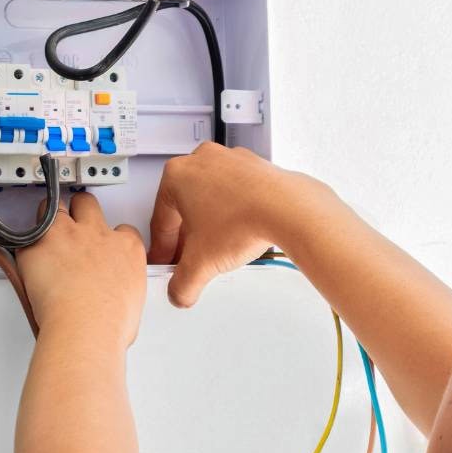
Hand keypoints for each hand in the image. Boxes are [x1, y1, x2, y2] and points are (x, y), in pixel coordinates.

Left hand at [15, 192, 147, 348]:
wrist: (86, 325)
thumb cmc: (109, 322)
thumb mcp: (131, 301)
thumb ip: (121, 287)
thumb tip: (112, 297)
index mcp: (127, 248)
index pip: (121, 229)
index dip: (107, 237)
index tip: (100, 247)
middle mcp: (98, 234)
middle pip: (88, 205)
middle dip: (79, 211)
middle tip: (70, 229)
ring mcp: (67, 234)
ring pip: (56, 206)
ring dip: (50, 216)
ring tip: (44, 233)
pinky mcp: (38, 243)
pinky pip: (26, 232)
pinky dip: (24, 241)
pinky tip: (24, 253)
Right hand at [148, 142, 346, 306]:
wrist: (290, 211)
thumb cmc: (245, 221)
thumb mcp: (200, 264)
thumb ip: (181, 284)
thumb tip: (180, 292)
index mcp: (176, 175)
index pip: (161, 221)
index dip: (162, 249)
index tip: (167, 260)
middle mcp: (202, 161)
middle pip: (185, 208)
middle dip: (187, 237)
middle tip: (190, 258)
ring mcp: (231, 160)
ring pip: (210, 198)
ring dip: (210, 224)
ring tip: (218, 248)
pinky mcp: (256, 166)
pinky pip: (235, 193)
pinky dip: (233, 213)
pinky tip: (239, 233)